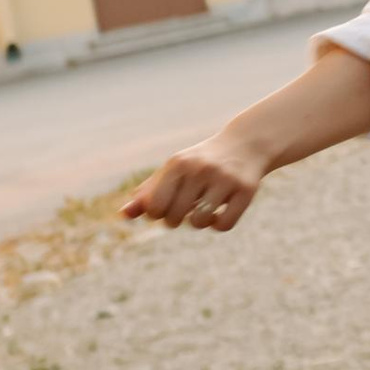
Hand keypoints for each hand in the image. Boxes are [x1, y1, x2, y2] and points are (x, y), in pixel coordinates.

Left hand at [124, 128, 269, 232]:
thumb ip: (148, 194)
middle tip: (187, 208)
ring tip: (204, 210)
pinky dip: (219, 224)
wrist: (244, 145)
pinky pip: (224, 225)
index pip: (155, 207)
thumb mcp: (173, 172)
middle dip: (177, 219)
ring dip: (199, 222)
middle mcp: (201, 169)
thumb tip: (123, 215)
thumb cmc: (199, 163)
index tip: (168, 205)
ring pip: (200, 222)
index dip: (158, 214)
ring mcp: (225, 179)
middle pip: (175, 217)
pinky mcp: (246, 190)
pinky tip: (221, 212)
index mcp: (178, 164)